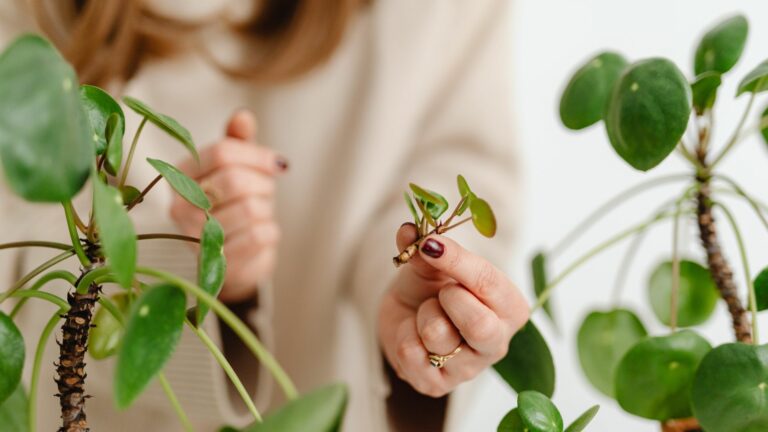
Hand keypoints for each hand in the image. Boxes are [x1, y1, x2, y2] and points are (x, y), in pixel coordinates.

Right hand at [170, 110, 287, 302]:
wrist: (234, 259)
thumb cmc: (234, 205)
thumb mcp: (236, 169)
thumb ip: (238, 143)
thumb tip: (243, 116)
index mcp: (181, 175)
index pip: (222, 152)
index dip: (257, 155)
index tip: (278, 164)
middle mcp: (179, 207)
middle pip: (234, 180)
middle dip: (262, 184)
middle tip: (265, 191)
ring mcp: (195, 238)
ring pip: (250, 209)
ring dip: (266, 209)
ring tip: (259, 213)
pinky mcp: (218, 263)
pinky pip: (258, 235)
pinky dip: (270, 231)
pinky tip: (260, 233)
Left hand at [378, 223, 528, 396]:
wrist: (406, 317)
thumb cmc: (431, 287)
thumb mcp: (431, 263)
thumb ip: (425, 249)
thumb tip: (409, 231)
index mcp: (510, 308)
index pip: (490, 284)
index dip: (458, 261)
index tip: (430, 244)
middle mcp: (497, 342)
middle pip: (480, 326)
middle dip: (449, 299)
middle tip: (440, 290)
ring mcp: (468, 368)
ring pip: (438, 336)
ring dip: (422, 315)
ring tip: (426, 313)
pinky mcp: (437, 385)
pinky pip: (412, 354)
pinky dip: (404, 335)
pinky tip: (414, 334)